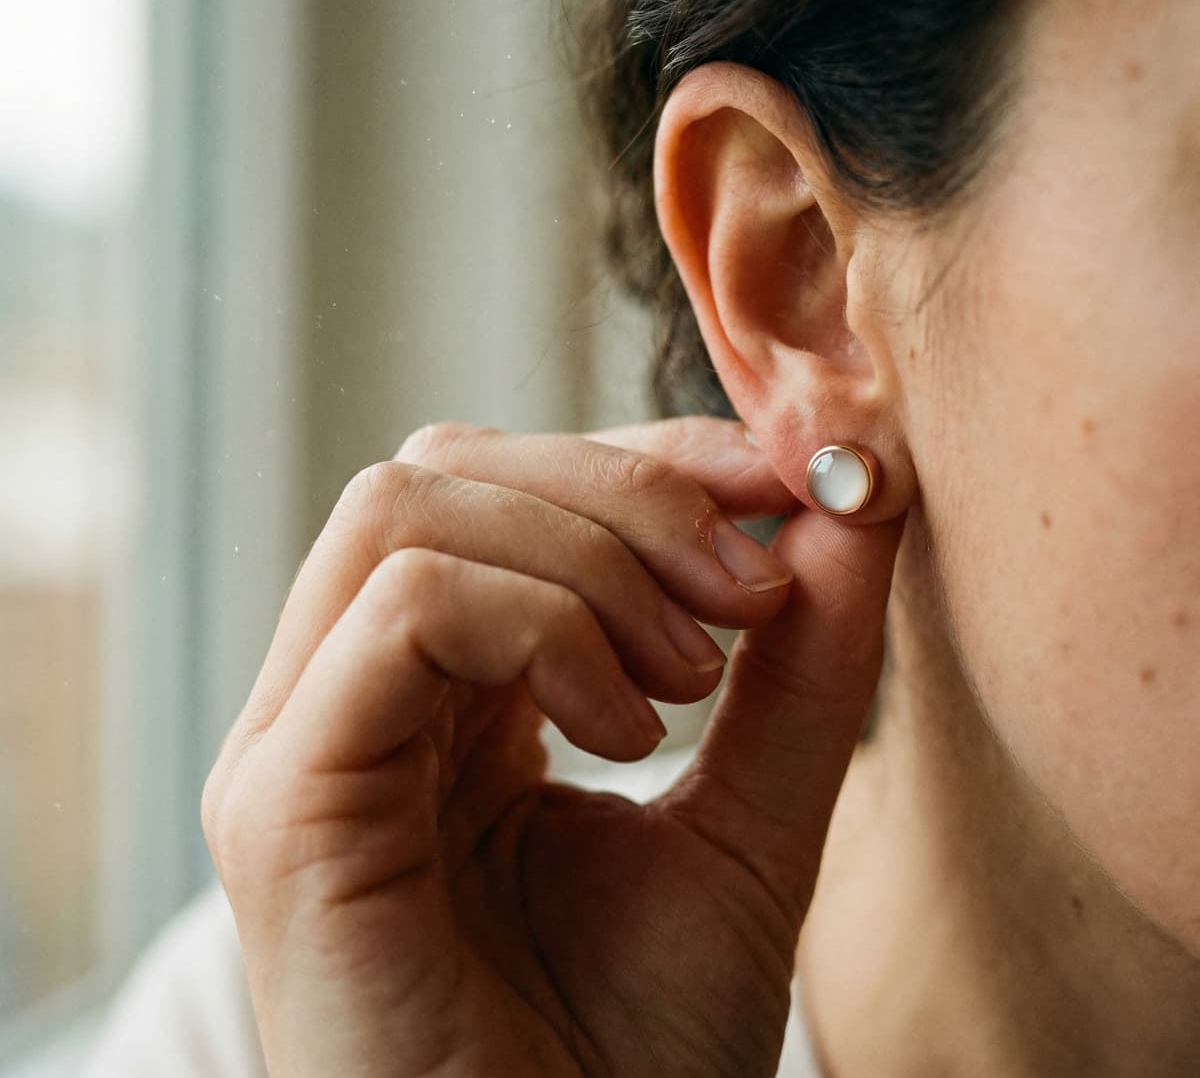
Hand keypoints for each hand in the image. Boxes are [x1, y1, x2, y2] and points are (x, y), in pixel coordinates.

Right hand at [202, 416, 904, 1076]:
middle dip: (621, 492)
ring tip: (686, 683)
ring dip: (587, 560)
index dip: (643, 457)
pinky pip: (407, 609)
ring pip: (409, 509)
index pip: (504, 485)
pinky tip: (620, 733)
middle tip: (748, 592)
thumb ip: (803, 662)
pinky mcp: (284, 804)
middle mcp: (345, 695)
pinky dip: (541, 626)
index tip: (781, 484)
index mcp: (434, 690)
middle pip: (444, 466)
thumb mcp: (753, 814)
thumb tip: (854, 495)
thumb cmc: (640, 1047)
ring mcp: (298, 742)